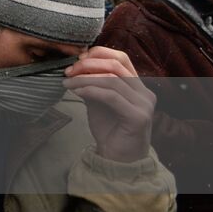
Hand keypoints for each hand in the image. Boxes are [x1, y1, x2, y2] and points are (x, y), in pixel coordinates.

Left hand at [64, 46, 153, 163]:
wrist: (118, 159)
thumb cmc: (109, 129)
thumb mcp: (98, 101)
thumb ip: (93, 83)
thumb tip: (76, 67)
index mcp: (137, 85)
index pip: (121, 57)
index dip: (98, 53)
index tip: (77, 59)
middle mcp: (144, 92)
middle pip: (116, 64)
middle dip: (88, 64)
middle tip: (68, 71)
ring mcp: (144, 104)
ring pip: (112, 79)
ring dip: (85, 78)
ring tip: (68, 83)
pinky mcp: (138, 117)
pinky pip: (111, 96)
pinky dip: (91, 90)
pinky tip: (77, 92)